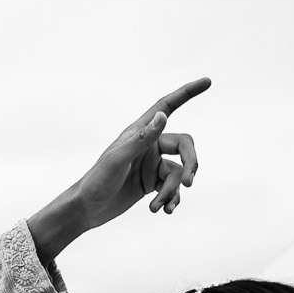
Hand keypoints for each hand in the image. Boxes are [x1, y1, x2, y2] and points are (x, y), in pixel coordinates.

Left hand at [28, 79, 207, 259]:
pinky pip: (173, 187)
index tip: (208, 81)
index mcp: (139, 132)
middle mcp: (149, 145)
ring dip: (173, 191)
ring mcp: (151, 164)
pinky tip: (162, 210)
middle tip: (189, 183)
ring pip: (179, 172)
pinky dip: (171, 199)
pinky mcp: (152, 182)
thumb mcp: (118, 160)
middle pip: (184, 146)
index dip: (187, 93)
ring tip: (158, 207)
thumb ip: (141, 138)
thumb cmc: (96, 181)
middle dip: (191, 164)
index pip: (167, 106)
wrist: (85, 210)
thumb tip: (163, 116)